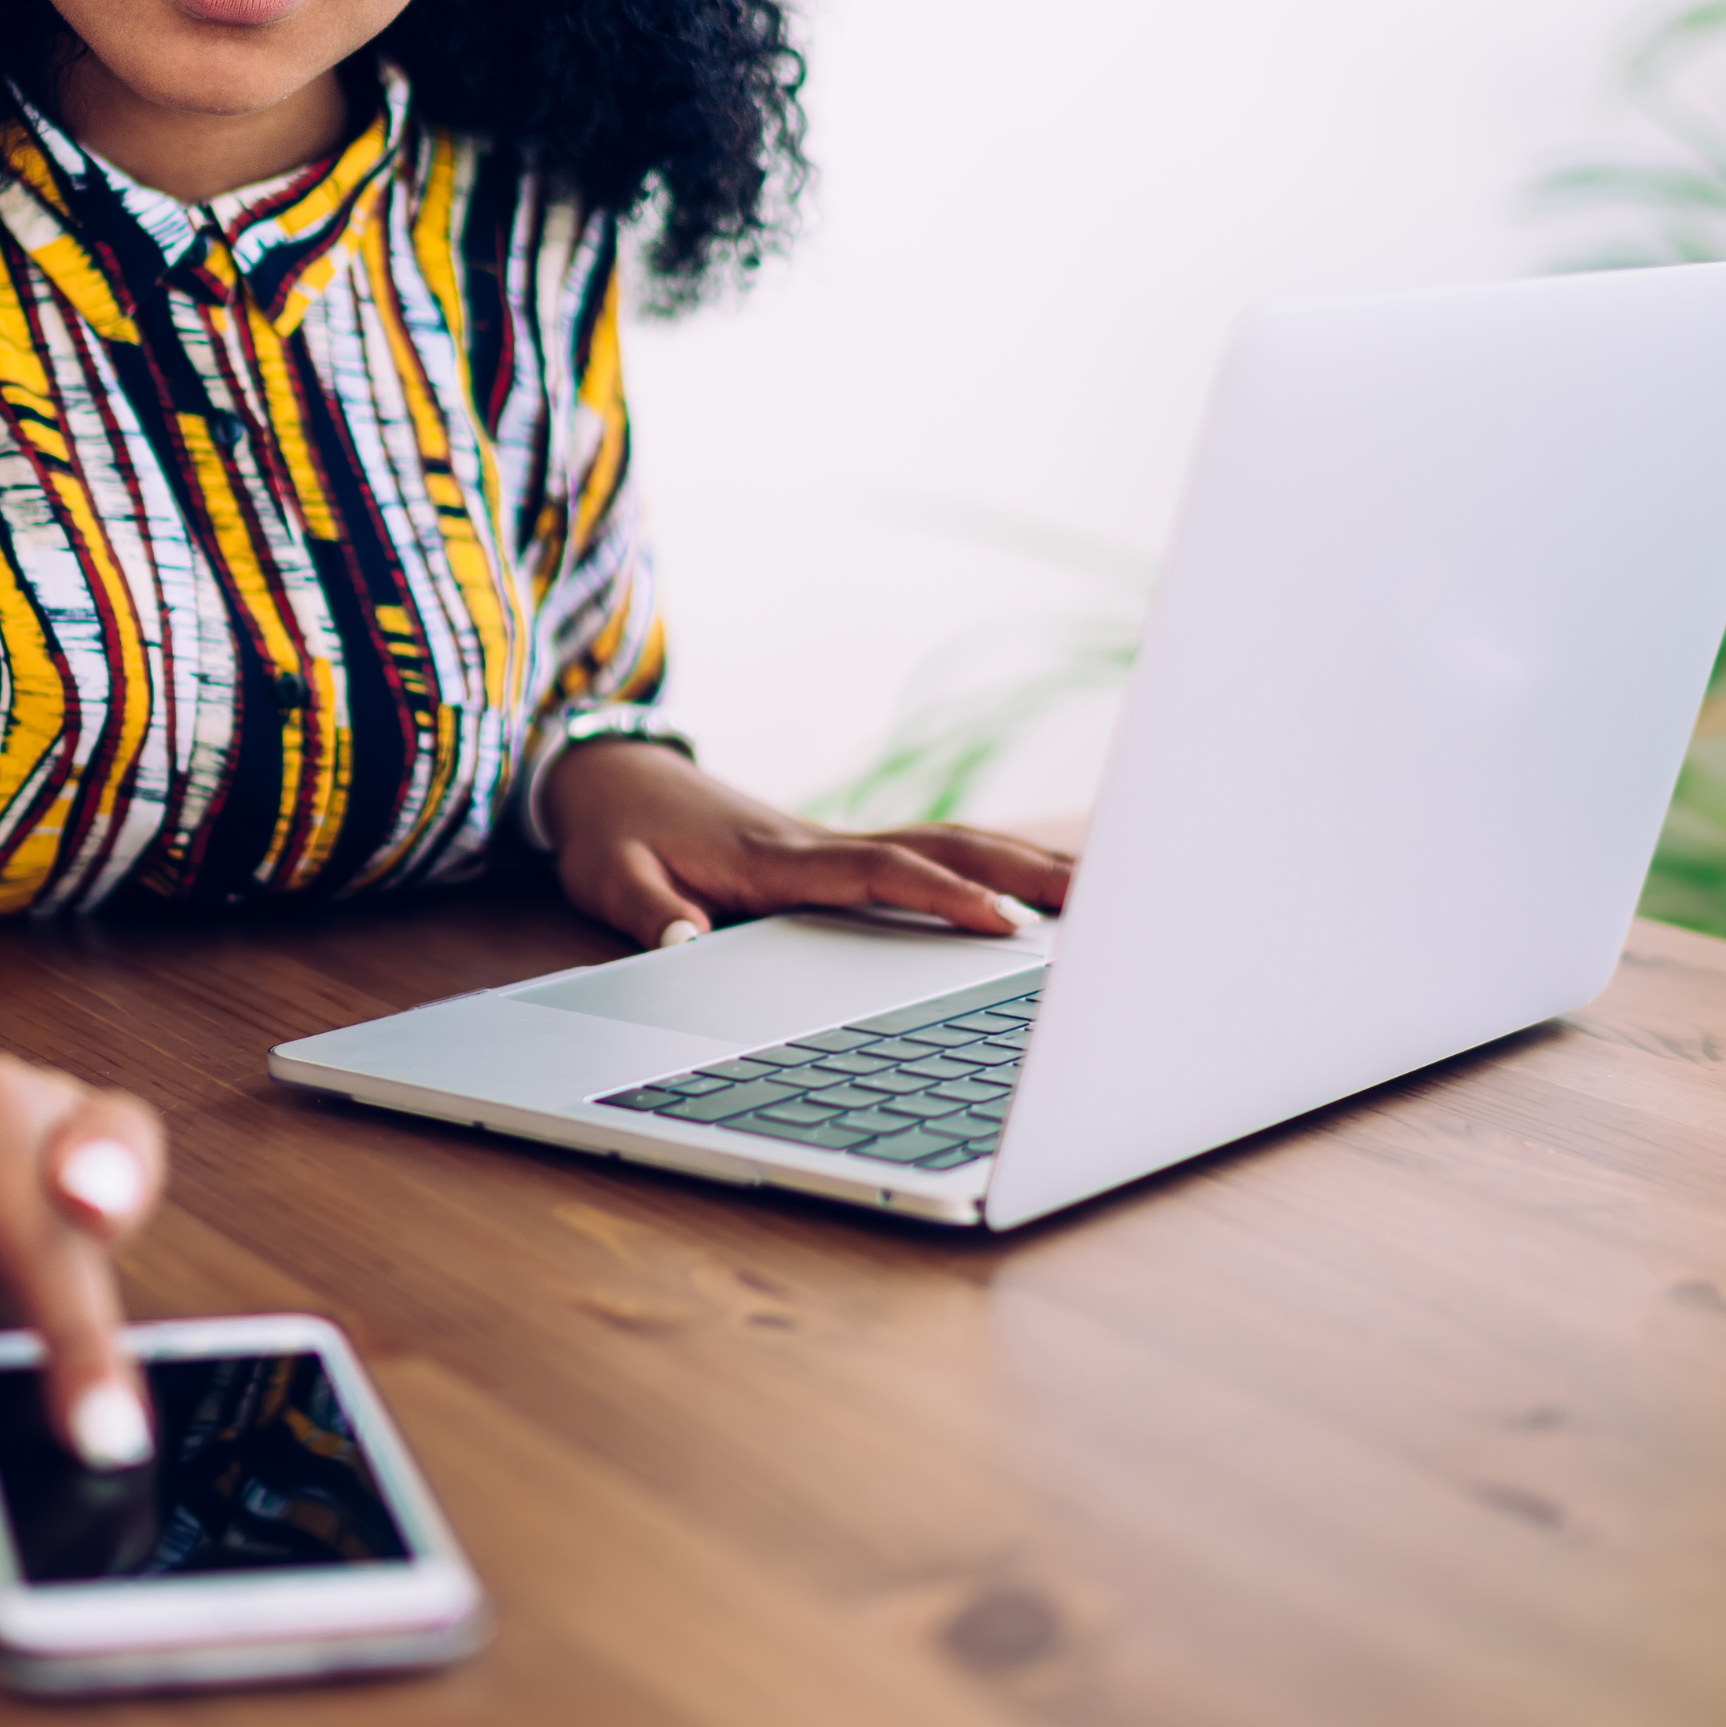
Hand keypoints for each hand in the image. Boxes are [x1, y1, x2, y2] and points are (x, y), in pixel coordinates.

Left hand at [541, 742, 1074, 952]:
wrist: (613, 779)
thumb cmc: (620, 835)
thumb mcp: (616, 880)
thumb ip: (652, 914)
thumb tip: (688, 947)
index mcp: (780, 861)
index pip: (880, 874)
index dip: (943, 897)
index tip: (1005, 923)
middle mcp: (825, 845)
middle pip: (942, 847)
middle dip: (1023, 870)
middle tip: (1109, 899)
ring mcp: (840, 843)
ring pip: (950, 844)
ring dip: (1026, 862)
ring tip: (1112, 890)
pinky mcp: (843, 853)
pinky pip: (933, 854)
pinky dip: (995, 862)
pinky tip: (1045, 883)